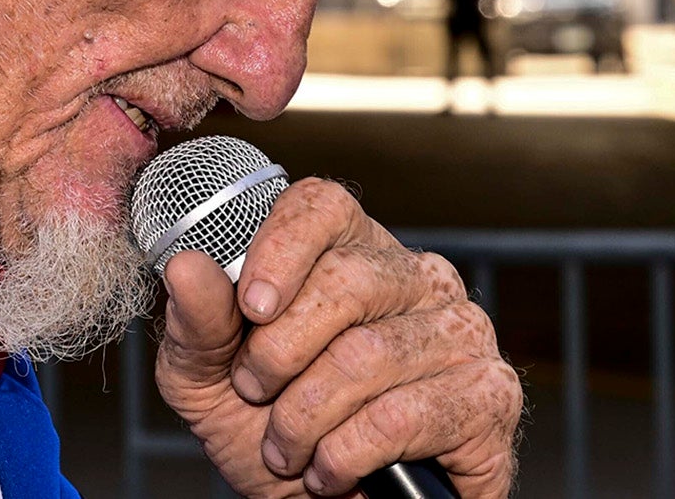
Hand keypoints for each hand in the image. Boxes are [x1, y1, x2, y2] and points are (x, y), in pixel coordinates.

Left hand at [152, 178, 520, 496]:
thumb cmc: (266, 428)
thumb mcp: (207, 379)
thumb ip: (196, 323)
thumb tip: (186, 265)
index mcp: (349, 250)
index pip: (322, 205)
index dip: (282, 247)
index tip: (251, 306)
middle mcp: (415, 276)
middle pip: (346, 280)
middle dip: (280, 352)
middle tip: (256, 393)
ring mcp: (461, 330)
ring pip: (369, 354)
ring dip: (306, 416)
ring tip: (287, 446)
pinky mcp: (489, 394)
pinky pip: (406, 414)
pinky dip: (348, 453)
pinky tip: (331, 469)